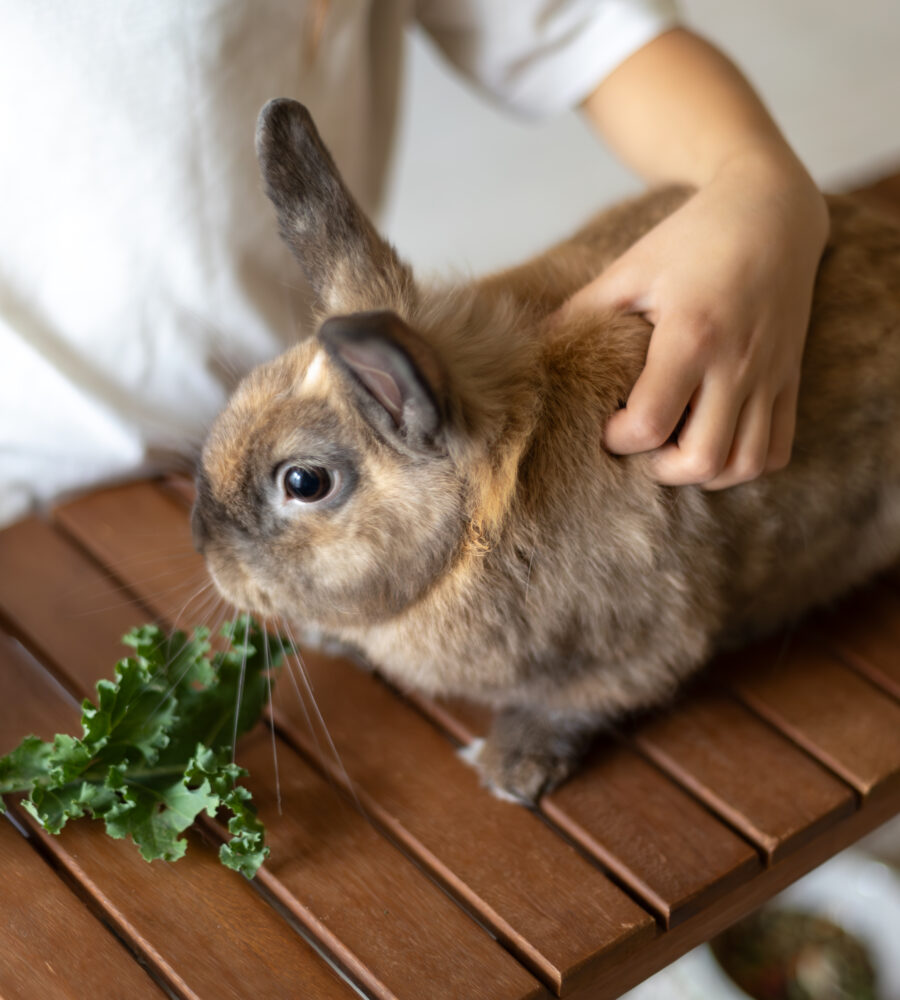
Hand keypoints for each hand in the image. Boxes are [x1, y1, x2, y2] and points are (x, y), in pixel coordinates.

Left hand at [562, 154, 828, 488]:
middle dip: (659, 468)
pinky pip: (777, 448)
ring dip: (704, 471)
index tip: (607, 422)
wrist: (773, 209)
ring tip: (677, 447)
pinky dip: (746, 462)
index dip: (617, 438)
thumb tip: (531, 346)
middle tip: (641, 444)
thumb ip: (581, 312)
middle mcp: (735, 363)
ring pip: (744, 464)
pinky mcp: (790, 379)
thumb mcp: (631, 268)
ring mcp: (769, 375)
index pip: (649, 424)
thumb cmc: (694, 237)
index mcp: (690, 336)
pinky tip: (717, 441)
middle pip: (700, 460)